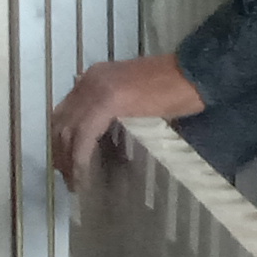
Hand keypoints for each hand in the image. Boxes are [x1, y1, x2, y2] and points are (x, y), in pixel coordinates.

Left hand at [50, 52, 204, 189]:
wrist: (196, 73)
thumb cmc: (176, 87)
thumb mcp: (134, 95)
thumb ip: (114, 106)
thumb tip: (101, 130)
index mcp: (95, 76)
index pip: (65, 111)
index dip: (61, 138)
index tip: (65, 161)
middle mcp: (89, 80)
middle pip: (60, 121)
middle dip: (60, 151)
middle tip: (67, 176)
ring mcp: (96, 89)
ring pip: (68, 131)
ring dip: (67, 159)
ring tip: (75, 182)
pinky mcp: (107, 101)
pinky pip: (84, 137)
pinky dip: (80, 159)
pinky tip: (84, 177)